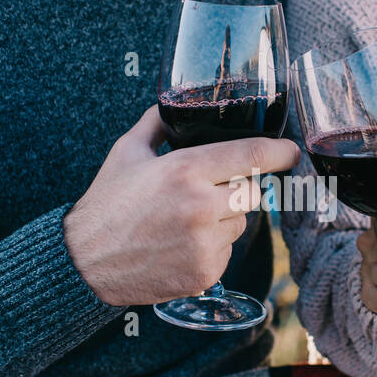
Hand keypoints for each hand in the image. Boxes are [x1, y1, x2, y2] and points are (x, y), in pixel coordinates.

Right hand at [64, 105, 298, 305]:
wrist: (84, 262)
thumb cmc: (106, 204)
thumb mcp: (127, 152)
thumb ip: (158, 123)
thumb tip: (176, 103)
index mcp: (185, 170)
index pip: (252, 156)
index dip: (280, 152)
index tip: (292, 152)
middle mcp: (201, 206)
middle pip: (253, 193)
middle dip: (239, 190)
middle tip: (209, 193)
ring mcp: (205, 243)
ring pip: (240, 224)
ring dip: (224, 220)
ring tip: (184, 222)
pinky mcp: (205, 273)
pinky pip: (227, 253)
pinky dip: (212, 248)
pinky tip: (181, 245)